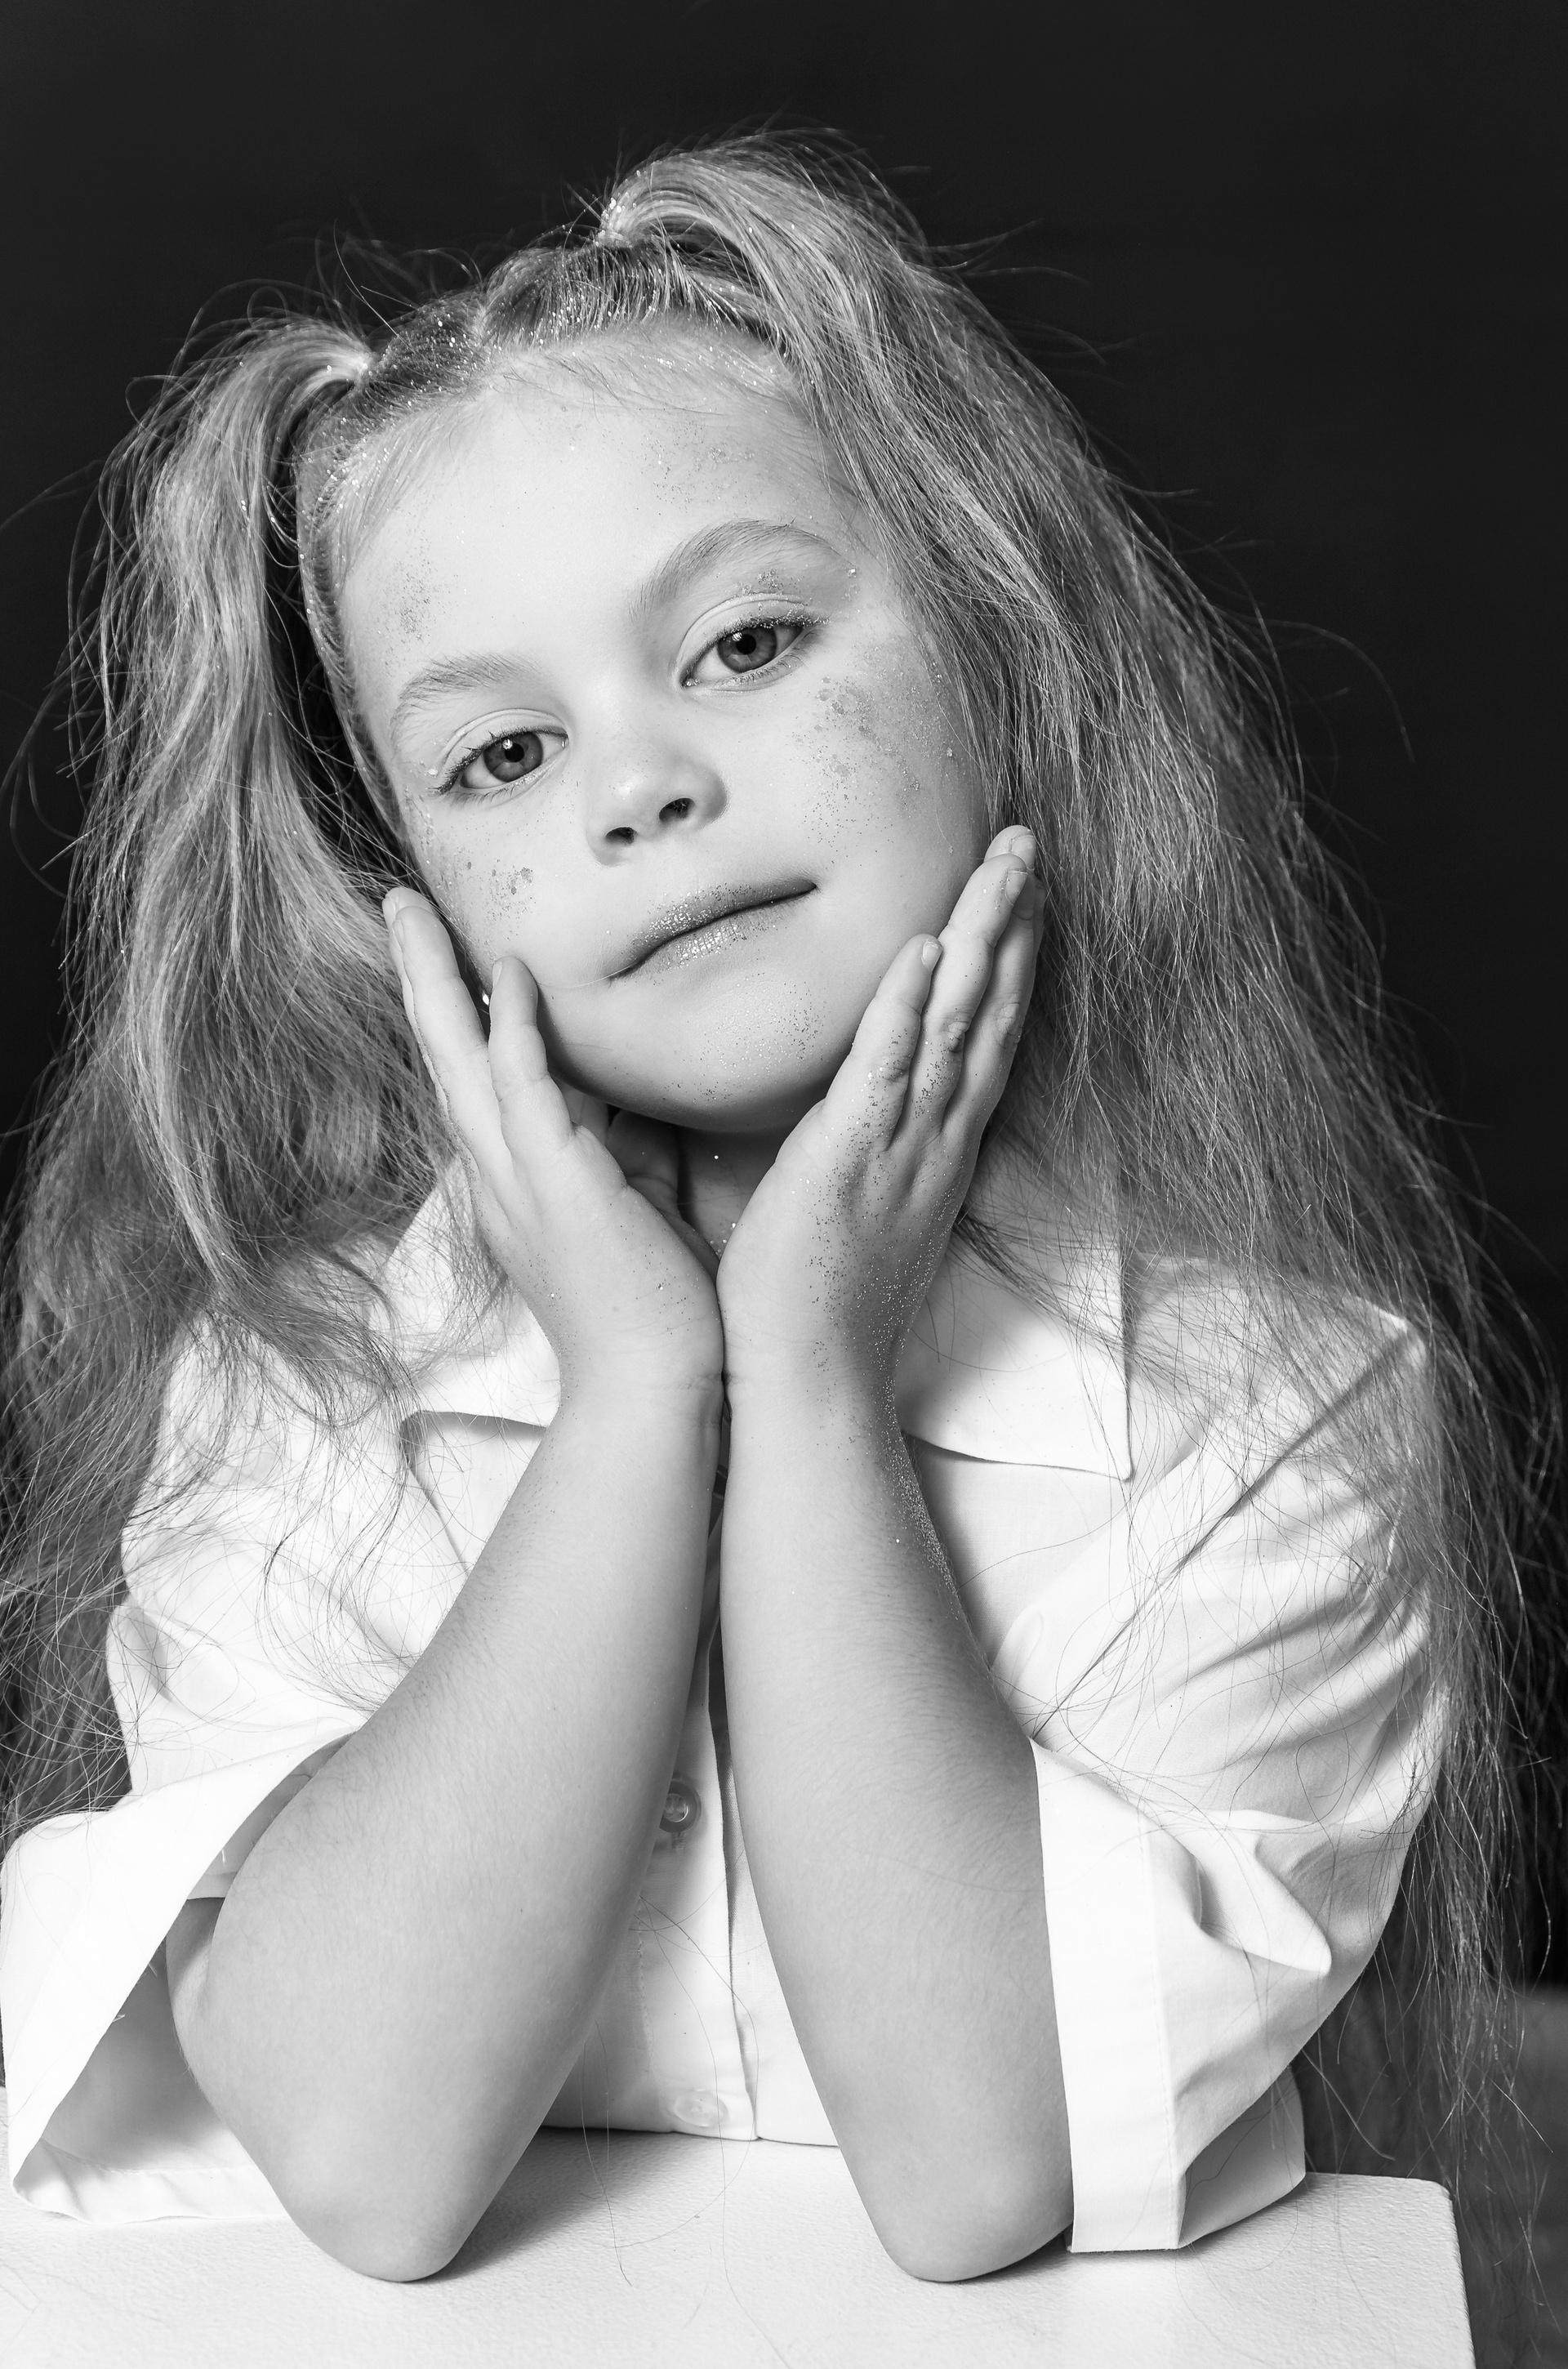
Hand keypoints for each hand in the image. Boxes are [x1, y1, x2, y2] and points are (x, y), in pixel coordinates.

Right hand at [385, 890, 723, 1394]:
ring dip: (436, 979)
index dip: (456, 1018)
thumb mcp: (643, 1215)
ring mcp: (520, 1182)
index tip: (447, 959)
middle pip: (444, 1059)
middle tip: (397, 907)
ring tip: (410, 910)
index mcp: (518, 1189)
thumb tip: (646, 1109)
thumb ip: (632, 1158)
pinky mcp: (556, 1184)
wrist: (660, 1392)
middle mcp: (501, 1181)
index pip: (477, 1084)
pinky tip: (506, 971)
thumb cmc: (660, 1317)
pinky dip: (510, 1026)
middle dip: (420, 979)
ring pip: (461, 1060)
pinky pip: (523, 1088)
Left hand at [716, 827, 1044, 1397]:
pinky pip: (884, 1072)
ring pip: (953, 1025)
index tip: (1020, 894)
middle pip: (987, 1013)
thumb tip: (839, 1099)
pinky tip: (922, 947)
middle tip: (1025, 842)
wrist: (808, 1381)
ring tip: (1001, 863)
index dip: (1005, 961)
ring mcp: (900, 1149)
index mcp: (934, 1149)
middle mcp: (934, 1140)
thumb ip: (855, 1142)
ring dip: (979, 938)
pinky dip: (903, 1007)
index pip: (981, 1038)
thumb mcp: (850, 1204)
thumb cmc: (815, 1301)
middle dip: (1010, 922)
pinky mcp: (847, 1161)